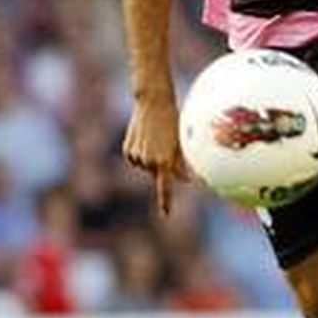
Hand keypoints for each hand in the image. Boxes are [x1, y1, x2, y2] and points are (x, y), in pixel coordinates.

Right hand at [123, 93, 190, 214]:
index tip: (165, 214)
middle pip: (160, 173)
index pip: (165, 187)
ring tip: (157, 137)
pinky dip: (142, 152)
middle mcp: (148, 162)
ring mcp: (136, 156)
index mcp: (164, 161)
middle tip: (169, 145)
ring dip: (153, 156)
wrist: (153, 102)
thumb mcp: (181, 143)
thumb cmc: (174, 121)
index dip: (165, 201)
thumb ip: (182, 163)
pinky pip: (137, 158)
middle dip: (165, 165)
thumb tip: (189, 178)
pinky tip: (146, 138)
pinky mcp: (127, 151)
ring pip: (148, 166)